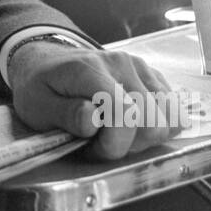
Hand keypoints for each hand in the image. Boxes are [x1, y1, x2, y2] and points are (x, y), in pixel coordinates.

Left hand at [7, 42, 177, 159]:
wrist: (45, 62)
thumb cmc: (39, 88)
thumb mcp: (37, 107)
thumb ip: (65, 115)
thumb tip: (93, 119)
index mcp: (90, 70)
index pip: (125, 114)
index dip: (114, 143)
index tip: (92, 148)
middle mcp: (121, 64)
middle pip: (153, 121)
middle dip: (129, 144)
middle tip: (102, 142)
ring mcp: (139, 67)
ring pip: (169, 117)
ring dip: (145, 136)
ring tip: (117, 133)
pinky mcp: (150, 73)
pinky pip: (173, 108)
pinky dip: (157, 124)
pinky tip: (131, 125)